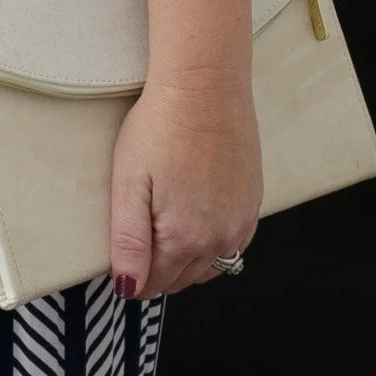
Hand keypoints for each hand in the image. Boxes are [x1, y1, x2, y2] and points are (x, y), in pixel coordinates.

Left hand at [108, 73, 262, 300]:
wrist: (205, 87)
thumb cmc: (161, 127)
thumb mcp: (128, 184)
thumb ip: (129, 243)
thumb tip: (128, 289)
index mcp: (185, 238)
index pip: (154, 284)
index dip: (133, 276)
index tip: (122, 257)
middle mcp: (220, 238)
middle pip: (182, 280)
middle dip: (158, 269)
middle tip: (139, 235)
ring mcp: (242, 222)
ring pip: (210, 266)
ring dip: (187, 260)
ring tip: (165, 224)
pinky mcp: (253, 203)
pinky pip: (234, 244)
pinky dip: (213, 243)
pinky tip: (196, 217)